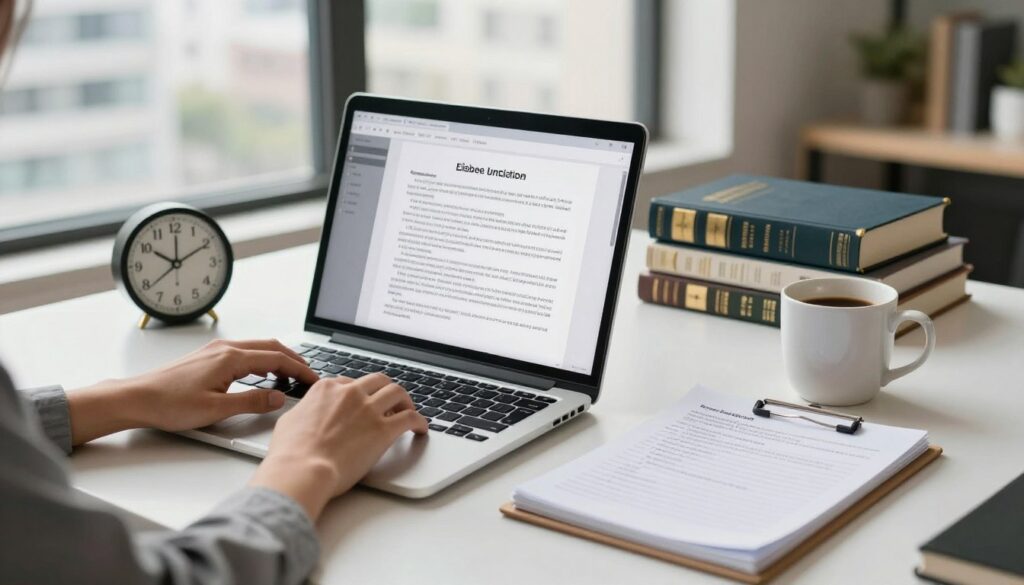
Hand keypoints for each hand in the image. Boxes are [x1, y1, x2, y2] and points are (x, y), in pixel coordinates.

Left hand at [68, 339, 317, 444]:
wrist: (137, 398)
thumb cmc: (169, 404)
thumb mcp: (216, 410)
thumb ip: (252, 402)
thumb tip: (279, 398)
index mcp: (231, 358)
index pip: (276, 359)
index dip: (299, 369)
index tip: (313, 378)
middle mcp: (225, 348)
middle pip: (270, 347)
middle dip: (293, 359)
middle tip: (308, 374)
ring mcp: (215, 350)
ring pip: (257, 347)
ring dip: (277, 358)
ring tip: (290, 374)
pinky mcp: (207, 357)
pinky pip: (244, 351)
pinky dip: (261, 359)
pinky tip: (261, 372)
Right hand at [249, 373, 427, 520]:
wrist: (301, 470)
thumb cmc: (290, 453)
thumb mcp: (289, 421)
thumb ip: (304, 411)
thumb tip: (307, 413)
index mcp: (326, 389)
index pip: (350, 383)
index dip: (359, 393)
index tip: (363, 402)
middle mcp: (349, 394)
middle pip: (377, 381)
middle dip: (385, 390)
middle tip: (390, 402)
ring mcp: (368, 409)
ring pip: (397, 392)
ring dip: (405, 401)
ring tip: (407, 411)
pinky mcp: (383, 429)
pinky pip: (410, 418)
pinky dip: (419, 421)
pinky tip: (420, 428)